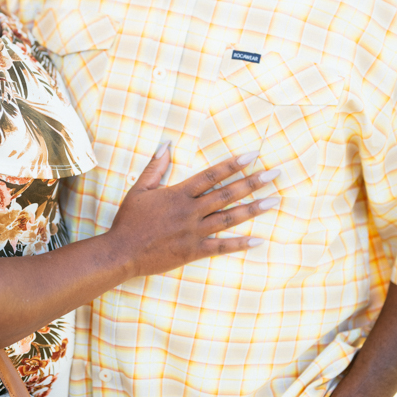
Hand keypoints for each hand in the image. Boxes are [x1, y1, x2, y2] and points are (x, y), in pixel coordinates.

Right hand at [109, 147, 278, 278]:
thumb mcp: (139, 189)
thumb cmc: (129, 220)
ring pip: (229, 218)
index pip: (211, 175)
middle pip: (226, 194)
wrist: (122, 252)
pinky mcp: (193, 251)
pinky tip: (258, 240)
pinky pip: (221, 247)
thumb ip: (155, 167)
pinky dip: (240, 244)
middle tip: (274, 174)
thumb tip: (166, 144)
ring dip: (253, 209)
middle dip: (252, 182)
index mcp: (178, 194)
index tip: (252, 155)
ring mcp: (193, 232)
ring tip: (273, 201)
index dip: (233, 164)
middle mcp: (190, 211)